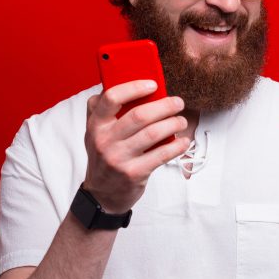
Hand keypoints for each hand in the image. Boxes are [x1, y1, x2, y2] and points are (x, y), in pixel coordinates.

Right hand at [83, 80, 191, 213]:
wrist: (102, 195)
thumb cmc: (105, 156)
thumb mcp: (95, 132)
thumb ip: (104, 109)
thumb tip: (129, 83)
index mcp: (95, 125)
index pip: (112, 98)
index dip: (135, 87)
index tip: (153, 84)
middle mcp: (104, 141)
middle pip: (140, 115)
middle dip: (165, 105)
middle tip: (178, 102)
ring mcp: (119, 158)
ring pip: (153, 133)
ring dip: (173, 123)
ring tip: (181, 120)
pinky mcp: (134, 173)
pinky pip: (162, 154)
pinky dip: (177, 145)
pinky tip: (183, 141)